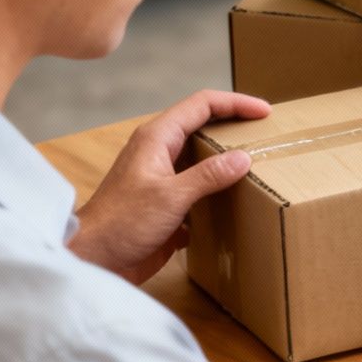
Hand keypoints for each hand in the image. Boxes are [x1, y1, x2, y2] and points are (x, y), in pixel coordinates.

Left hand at [69, 90, 270, 284]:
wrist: (95, 258)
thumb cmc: (122, 223)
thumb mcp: (170, 196)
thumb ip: (209, 175)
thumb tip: (243, 158)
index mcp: (157, 138)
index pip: (202, 105)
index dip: (235, 103)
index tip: (265, 112)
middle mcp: (159, 152)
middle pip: (202, 126)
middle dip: (234, 127)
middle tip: (266, 135)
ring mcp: (162, 178)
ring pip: (201, 157)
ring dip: (227, 159)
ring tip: (258, 165)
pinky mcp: (166, 204)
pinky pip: (198, 187)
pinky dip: (218, 188)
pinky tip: (236, 200)